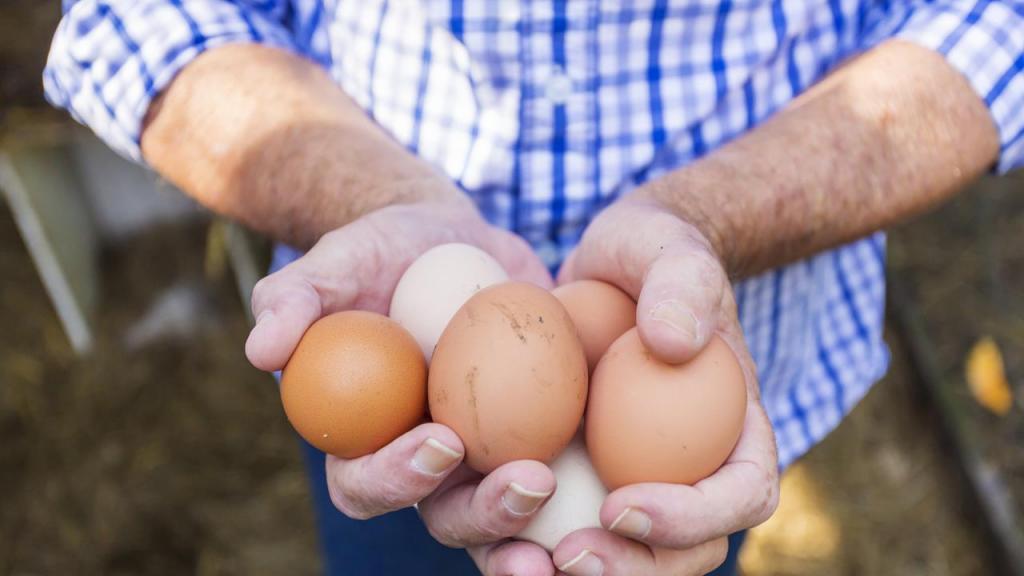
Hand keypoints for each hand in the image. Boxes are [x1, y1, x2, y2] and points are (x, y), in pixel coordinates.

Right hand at [245, 196, 559, 574]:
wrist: (454, 241)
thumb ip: (298, 298)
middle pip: (445, 517)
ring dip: (537, 521)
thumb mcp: (340, 259)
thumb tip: (261, 351)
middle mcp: (422, 463)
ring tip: (576, 493)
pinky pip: (563, 480)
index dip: (396, 477)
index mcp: (364, 438)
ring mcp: (483, 459)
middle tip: (528, 482)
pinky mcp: (536, 441)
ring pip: (505, 516)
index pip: (365, 481)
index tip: (441, 439)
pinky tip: (629, 486)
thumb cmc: (383, 250)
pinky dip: (591, 494)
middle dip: (484, 515)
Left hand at [551, 194, 779, 574]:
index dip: (693, 517)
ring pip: (614, 556)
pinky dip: (514, 538)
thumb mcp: (671, 249)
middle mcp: (686, 472)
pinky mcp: (569, 478)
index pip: (742, 494)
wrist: (604, 266)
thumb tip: (674, 344)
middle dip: (629, 569)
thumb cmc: (650, 254)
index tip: (623, 502)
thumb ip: (684, 284)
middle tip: (569, 556)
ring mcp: (628, 482)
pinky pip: (547, 525)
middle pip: (678, 553)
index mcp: (735, 432)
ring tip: (517, 562)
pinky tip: (475, 529)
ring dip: (565, 573)